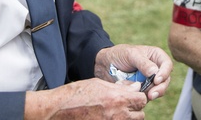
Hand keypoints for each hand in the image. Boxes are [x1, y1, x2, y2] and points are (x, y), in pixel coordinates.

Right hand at [25, 78, 146, 118]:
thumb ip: (120, 87)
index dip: (137, 97)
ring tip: (115, 112)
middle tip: (123, 105)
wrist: (59, 110)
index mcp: (117, 98)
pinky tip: (107, 117)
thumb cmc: (77, 94)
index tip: (131, 96)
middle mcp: (118, 114)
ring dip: (128, 118)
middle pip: (140, 114)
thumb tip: (135, 87)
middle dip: (134, 109)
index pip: (142, 99)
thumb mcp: (99, 84)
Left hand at [95, 44, 172, 100]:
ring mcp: (150, 80)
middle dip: (159, 88)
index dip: (164, 73)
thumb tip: (155, 72)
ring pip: (157, 90)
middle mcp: (156, 69)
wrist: (105, 64)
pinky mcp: (143, 89)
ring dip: (151, 94)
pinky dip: (140, 96)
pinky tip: (132, 93)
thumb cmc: (119, 54)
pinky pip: (146, 95)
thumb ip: (143, 63)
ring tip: (143, 96)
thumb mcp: (131, 54)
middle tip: (151, 94)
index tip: (156, 80)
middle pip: (165, 80)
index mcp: (156, 56)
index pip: (167, 65)